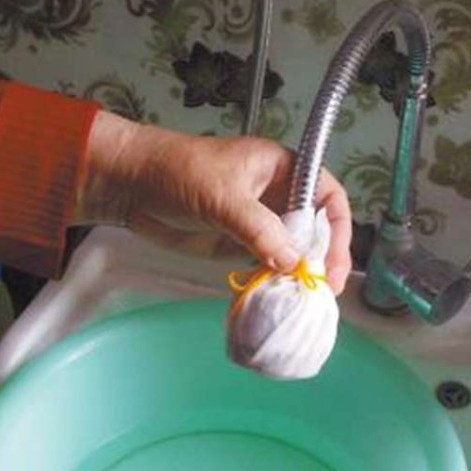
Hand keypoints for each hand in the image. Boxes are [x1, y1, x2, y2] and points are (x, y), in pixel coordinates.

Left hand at [79, 110, 352, 293]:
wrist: (131, 185)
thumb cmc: (178, 173)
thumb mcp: (223, 197)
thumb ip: (259, 229)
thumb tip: (292, 263)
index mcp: (282, 169)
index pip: (327, 197)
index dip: (339, 228)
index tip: (336, 261)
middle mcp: (277, 195)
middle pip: (316, 229)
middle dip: (323, 259)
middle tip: (324, 291)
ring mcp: (259, 221)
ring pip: (293, 250)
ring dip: (299, 275)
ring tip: (305, 301)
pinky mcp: (238, 243)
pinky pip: (266, 264)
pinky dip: (274, 281)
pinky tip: (278, 298)